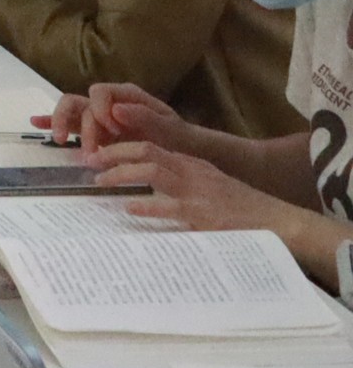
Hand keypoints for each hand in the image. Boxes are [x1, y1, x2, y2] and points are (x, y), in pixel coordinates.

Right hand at [39, 82, 195, 155]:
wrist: (183, 150)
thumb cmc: (177, 136)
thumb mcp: (168, 127)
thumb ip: (145, 116)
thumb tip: (116, 109)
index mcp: (125, 95)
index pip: (99, 92)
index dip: (100, 110)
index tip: (113, 131)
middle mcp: (107, 102)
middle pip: (77, 101)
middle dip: (74, 122)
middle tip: (85, 148)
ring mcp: (98, 116)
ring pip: (69, 111)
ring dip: (61, 125)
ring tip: (61, 142)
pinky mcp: (93, 130)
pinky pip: (70, 123)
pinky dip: (52, 122)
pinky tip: (37, 123)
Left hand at [85, 140, 313, 237]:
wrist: (278, 223)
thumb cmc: (241, 209)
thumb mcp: (208, 186)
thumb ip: (179, 182)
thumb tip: (143, 189)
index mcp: (190, 164)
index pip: (148, 144)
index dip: (118, 146)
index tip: (95, 152)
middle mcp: (192, 172)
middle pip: (145, 150)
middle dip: (113, 153)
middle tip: (88, 161)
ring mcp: (198, 192)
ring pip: (152, 171)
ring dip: (122, 174)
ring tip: (99, 182)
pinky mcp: (204, 214)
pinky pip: (170, 206)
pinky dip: (147, 205)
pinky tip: (129, 207)